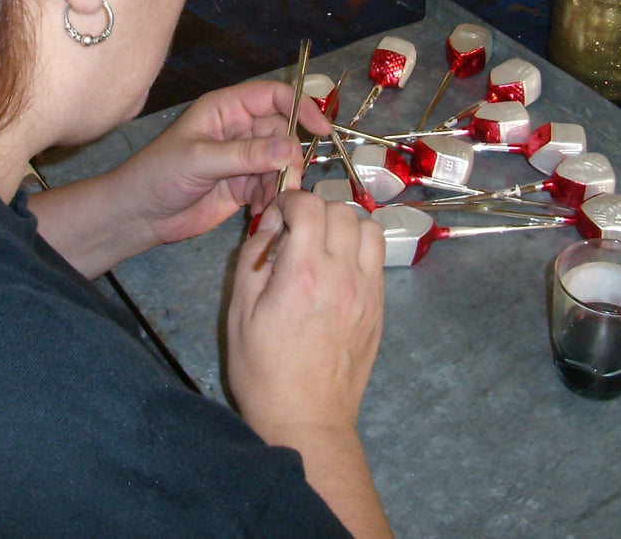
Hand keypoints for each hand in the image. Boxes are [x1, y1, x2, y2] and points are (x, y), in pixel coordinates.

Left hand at [28, 79, 330, 277]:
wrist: (140, 215)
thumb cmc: (159, 174)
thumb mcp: (200, 160)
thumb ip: (245, 154)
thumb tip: (290, 148)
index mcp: (226, 108)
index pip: (273, 96)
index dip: (300, 106)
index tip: (319, 129)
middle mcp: (239, 129)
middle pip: (283, 133)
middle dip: (290, 157)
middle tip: (289, 183)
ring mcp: (244, 159)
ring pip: (281, 163)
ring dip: (281, 183)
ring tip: (266, 203)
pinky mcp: (244, 186)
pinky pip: (272, 188)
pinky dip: (272, 200)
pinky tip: (256, 213)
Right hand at [226, 191, 391, 537]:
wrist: (307, 419)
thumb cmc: (264, 372)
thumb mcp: (240, 313)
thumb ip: (252, 259)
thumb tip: (268, 225)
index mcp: (302, 275)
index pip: (309, 206)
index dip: (290, 200)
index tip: (278, 215)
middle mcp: (341, 276)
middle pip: (341, 211)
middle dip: (316, 211)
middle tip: (297, 231)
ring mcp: (366, 291)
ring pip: (369, 227)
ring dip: (345, 226)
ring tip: (324, 245)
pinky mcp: (379, 306)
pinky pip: (378, 257)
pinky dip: (360, 249)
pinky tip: (339, 268)